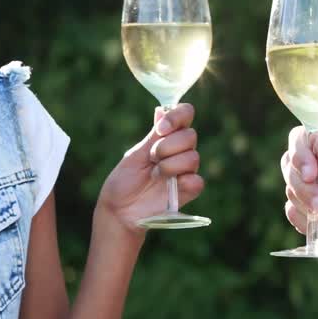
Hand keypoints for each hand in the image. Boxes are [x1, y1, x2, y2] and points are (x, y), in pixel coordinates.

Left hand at [97, 104, 204, 234]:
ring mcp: (185, 170)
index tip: (161, 129)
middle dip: (167, 146)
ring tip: (154, 175)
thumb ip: (152, 136)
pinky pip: (197, 181)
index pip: (185, 114)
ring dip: (169, 166)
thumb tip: (160, 109)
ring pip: (193, 157)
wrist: (120, 209)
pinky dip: (184, 181)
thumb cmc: (125, 180)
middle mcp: (180, 151)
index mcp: (167, 137)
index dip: (177, 117)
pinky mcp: (188, 190)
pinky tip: (170, 185)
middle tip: (151, 158)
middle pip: (190, 136)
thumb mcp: (135, 155)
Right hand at [280, 125, 317, 267]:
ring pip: (292, 192)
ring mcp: (309, 185)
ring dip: (317, 213)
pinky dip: (312, 225)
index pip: (302, 138)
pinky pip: (293, 213)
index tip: (311, 175)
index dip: (300, 154)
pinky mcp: (303, 209)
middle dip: (305, 189)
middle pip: (290, 164)